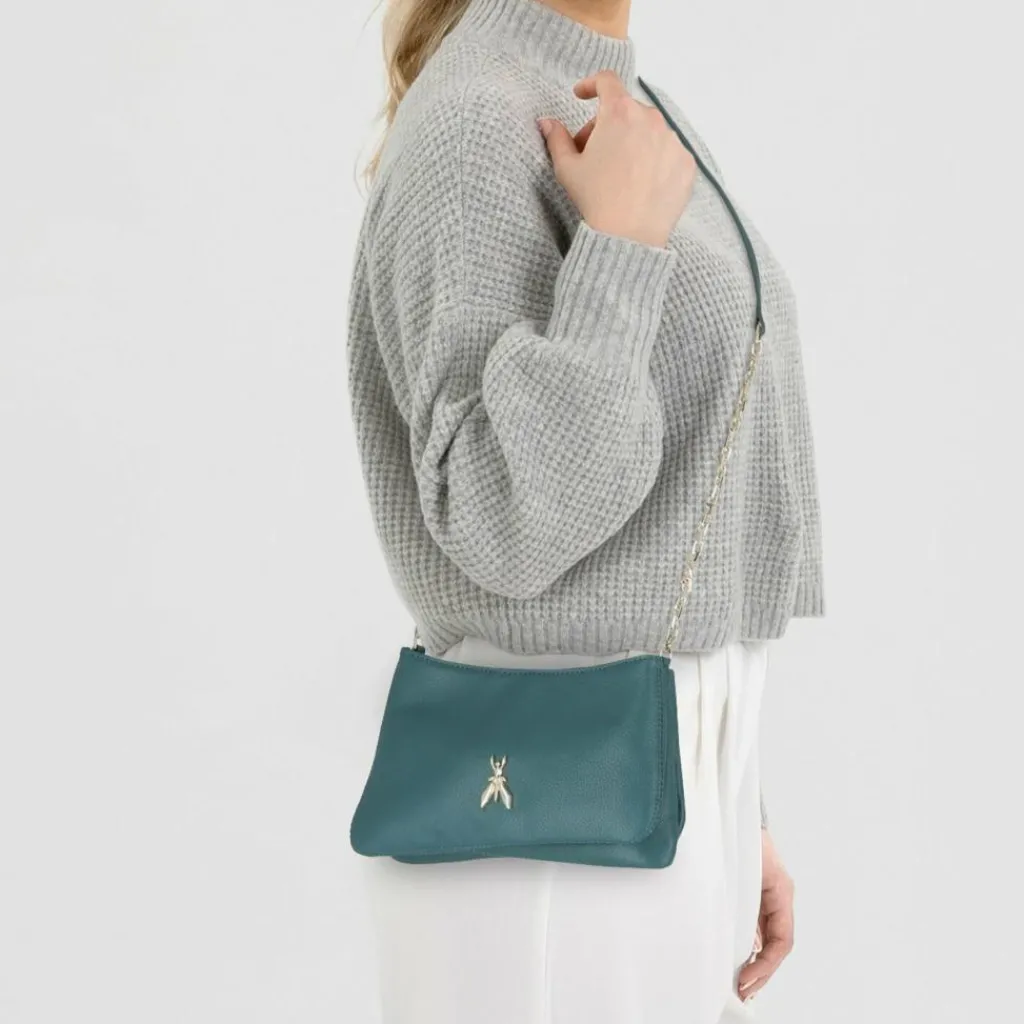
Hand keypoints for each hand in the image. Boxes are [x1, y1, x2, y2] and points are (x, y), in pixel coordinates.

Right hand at [537, 70, 695, 248]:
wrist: (628, 236)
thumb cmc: (595, 199)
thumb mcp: (567, 168)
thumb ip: (556, 138)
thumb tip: (546, 122)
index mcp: (619, 113)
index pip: (607, 81)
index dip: (591, 85)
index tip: (582, 96)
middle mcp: (650, 119)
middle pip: (626, 111)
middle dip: (607, 126)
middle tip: (593, 154)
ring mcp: (672, 140)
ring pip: (649, 132)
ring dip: (633, 143)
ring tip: (619, 174)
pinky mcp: (686, 163)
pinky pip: (667, 153)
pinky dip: (653, 161)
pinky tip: (640, 184)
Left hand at [738, 829, 794, 1001]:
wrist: (733, 808)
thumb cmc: (738, 832)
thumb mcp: (740, 865)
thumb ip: (738, 895)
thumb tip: (735, 932)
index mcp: (781, 892)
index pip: (781, 941)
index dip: (765, 966)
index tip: (744, 981)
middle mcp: (778, 897)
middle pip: (775, 946)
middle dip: (761, 973)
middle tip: (741, 992)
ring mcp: (768, 896)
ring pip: (767, 939)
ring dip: (755, 963)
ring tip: (740, 984)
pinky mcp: (755, 894)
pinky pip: (758, 927)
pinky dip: (750, 947)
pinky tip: (738, 959)